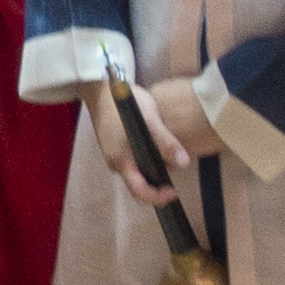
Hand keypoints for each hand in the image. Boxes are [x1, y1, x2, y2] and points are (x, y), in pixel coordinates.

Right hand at [94, 81, 217, 200]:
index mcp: (121, 161)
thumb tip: (184, 163)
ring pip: (137, 170)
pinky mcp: (115, 146)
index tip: (174, 190)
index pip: (139, 191)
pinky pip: (132, 159)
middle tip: (175, 166)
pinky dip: (146, 157)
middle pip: (139, 182)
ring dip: (153, 166)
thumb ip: (166, 142)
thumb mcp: (149, 121)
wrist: (100, 88)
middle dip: (158, 180)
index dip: (158, 197)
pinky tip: (155, 144)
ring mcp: (114, 154)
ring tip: (168, 151)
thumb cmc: (123, 104)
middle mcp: (115, 163)